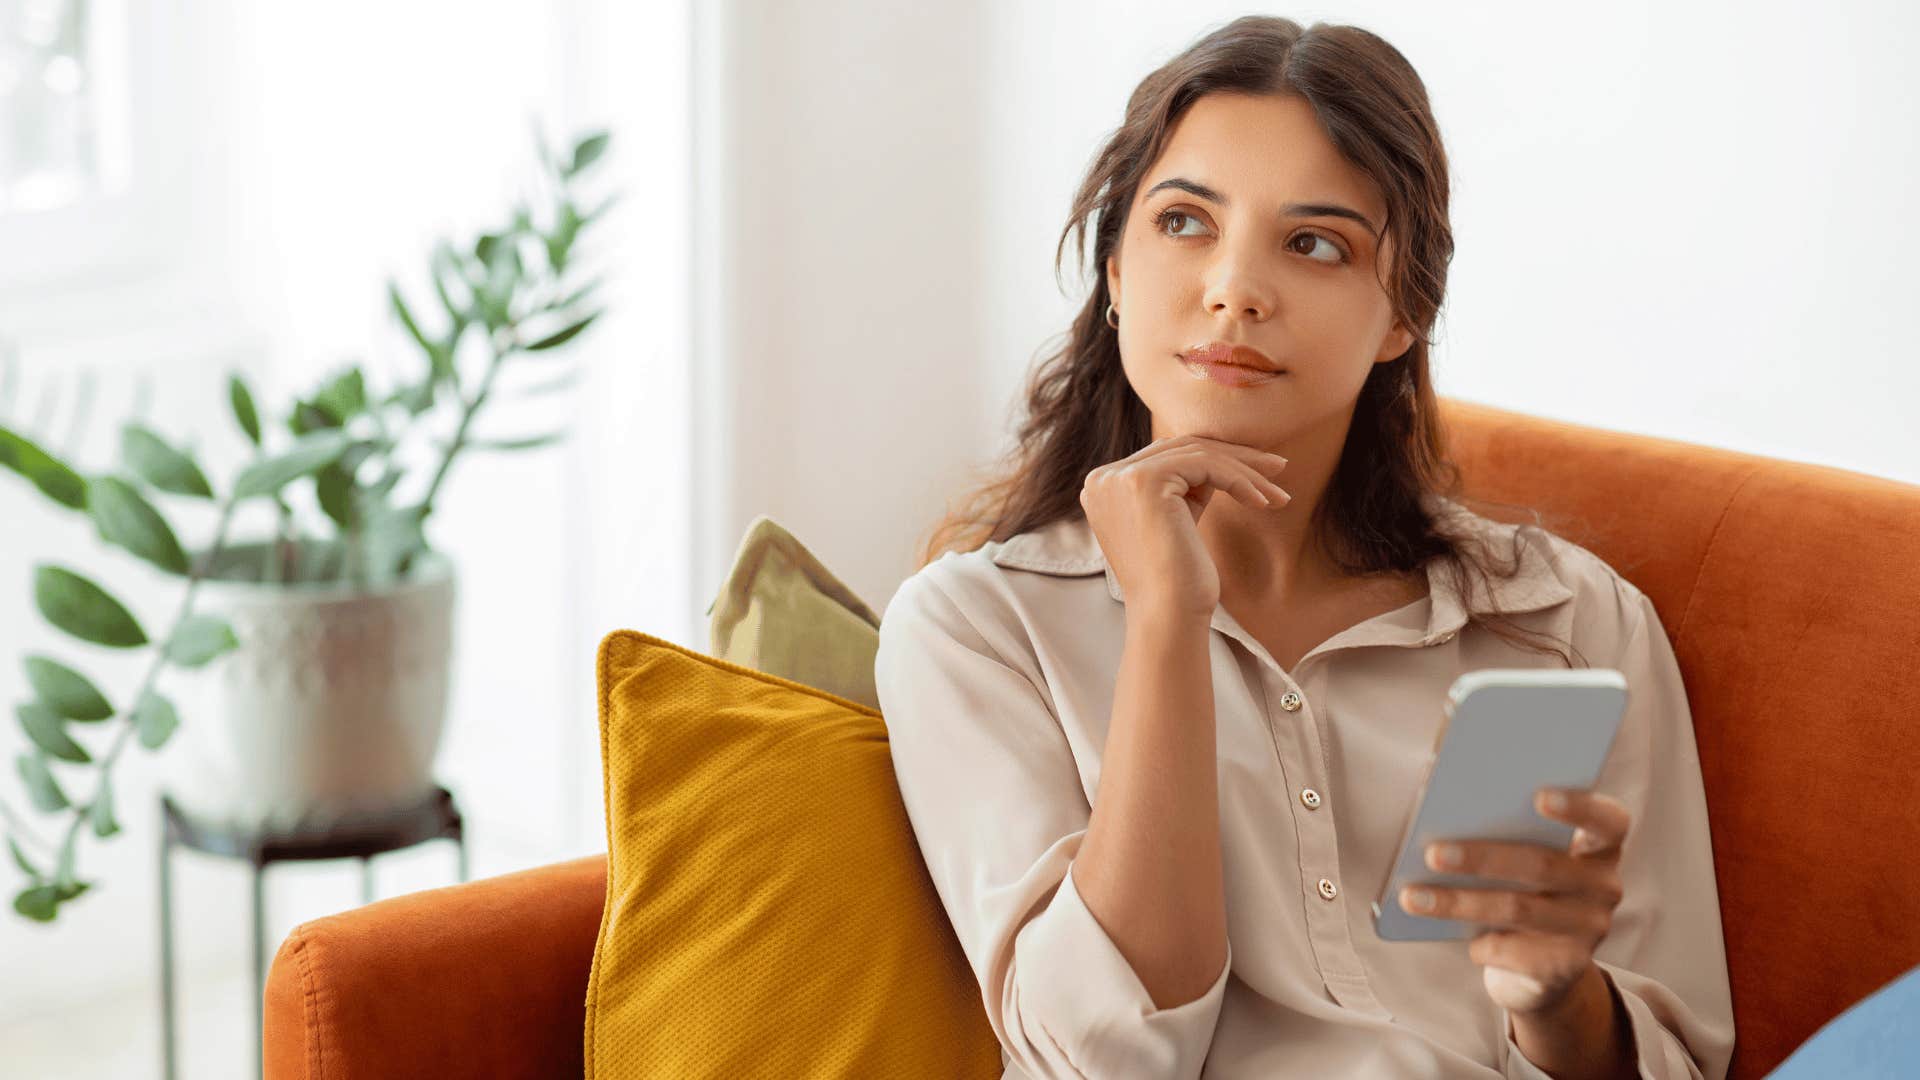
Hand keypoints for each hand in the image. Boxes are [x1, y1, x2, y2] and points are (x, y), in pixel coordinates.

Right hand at [1079, 434, 1291, 617]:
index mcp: (1104, 487)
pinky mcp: (1143, 481)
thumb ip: (1185, 487)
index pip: (1166, 456)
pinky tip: (1264, 502)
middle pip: (1181, 449)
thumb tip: (1222, 457)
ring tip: (1280, 492)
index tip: (1257, 471)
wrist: (1168, 615)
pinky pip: (1204, 465)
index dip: (1215, 458)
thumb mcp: (1177, 521)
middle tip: (1278, 468)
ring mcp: (1119, 478)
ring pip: (1197, 454)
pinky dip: (1239, 480)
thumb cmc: (1178, 580)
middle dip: (1235, 457)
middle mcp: (1104, 478)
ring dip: (1245, 470)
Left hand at [1397, 786, 1632, 1016]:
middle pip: (1542, 865)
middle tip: (1432, 853)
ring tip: (1412, 896)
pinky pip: (1513, 952)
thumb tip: (1440, 795)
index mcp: (1598, 846)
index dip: (1578, 806)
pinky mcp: (1567, 968)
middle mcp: (1604, 886)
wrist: (1538, 970)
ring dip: (1459, 902)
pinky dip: (1480, 945)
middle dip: (1481, 858)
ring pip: (1518, 909)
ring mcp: (1590, 930)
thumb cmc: (1520, 890)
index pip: (1607, 820)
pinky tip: (1460, 940)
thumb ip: (1501, 826)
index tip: (1537, 795)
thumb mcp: (1519, 856)